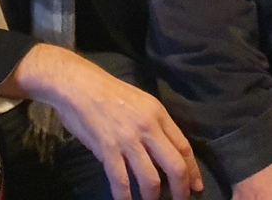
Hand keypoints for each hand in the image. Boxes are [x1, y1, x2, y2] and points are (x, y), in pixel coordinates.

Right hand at [1, 44, 201, 199]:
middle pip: (175, 167)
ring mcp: (128, 139)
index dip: (192, 171)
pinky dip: (124, 197)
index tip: (195, 187)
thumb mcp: (139, 101)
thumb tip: (160, 154)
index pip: (184, 147)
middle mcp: (148, 127)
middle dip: (180, 190)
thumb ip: (152, 125)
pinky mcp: (108, 148)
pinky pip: (121, 181)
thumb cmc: (105, 90)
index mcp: (157, 113)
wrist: (76, 83)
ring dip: (152, 197)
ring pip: (151, 179)